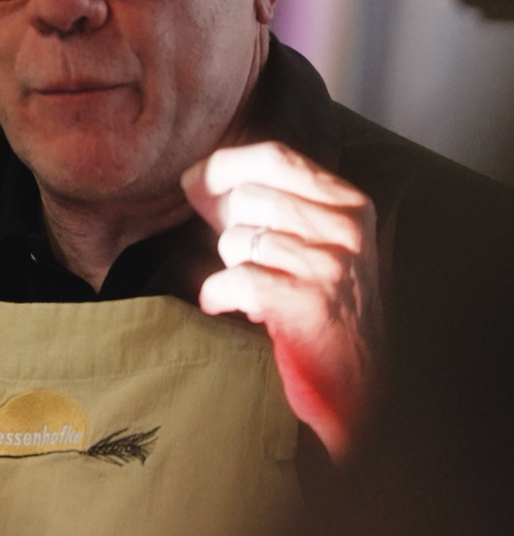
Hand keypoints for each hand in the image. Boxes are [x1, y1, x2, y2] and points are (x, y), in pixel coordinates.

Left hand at [181, 141, 379, 461]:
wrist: (355, 391)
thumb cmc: (318, 314)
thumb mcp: (303, 246)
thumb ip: (258, 205)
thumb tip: (195, 177)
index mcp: (350, 204)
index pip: (274, 156)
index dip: (223, 166)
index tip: (193, 183)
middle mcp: (348, 228)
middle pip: (248, 196)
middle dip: (229, 228)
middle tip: (246, 264)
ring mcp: (332, 265)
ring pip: (238, 238)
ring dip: (229, 267)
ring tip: (255, 293)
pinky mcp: (309, 304)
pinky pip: (235, 279)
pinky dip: (218, 295)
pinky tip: (227, 309)